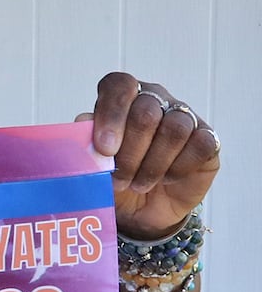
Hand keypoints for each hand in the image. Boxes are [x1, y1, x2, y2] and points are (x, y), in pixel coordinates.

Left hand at [80, 73, 219, 238]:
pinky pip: (200, 145)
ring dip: (153, 165)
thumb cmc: (114, 177)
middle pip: (146, 112)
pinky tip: (166, 180)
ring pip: (175, 129)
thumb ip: (86, 139)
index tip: (104, 149)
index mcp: (123, 97)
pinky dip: (179, 168)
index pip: (119, 85)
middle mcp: (155, 100)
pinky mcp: (207, 138)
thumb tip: (83, 120)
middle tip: (119, 180)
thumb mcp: (94, 163)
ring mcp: (184, 117)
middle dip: (129, 154)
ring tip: (138, 184)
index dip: (111, 115)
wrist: (141, 206)